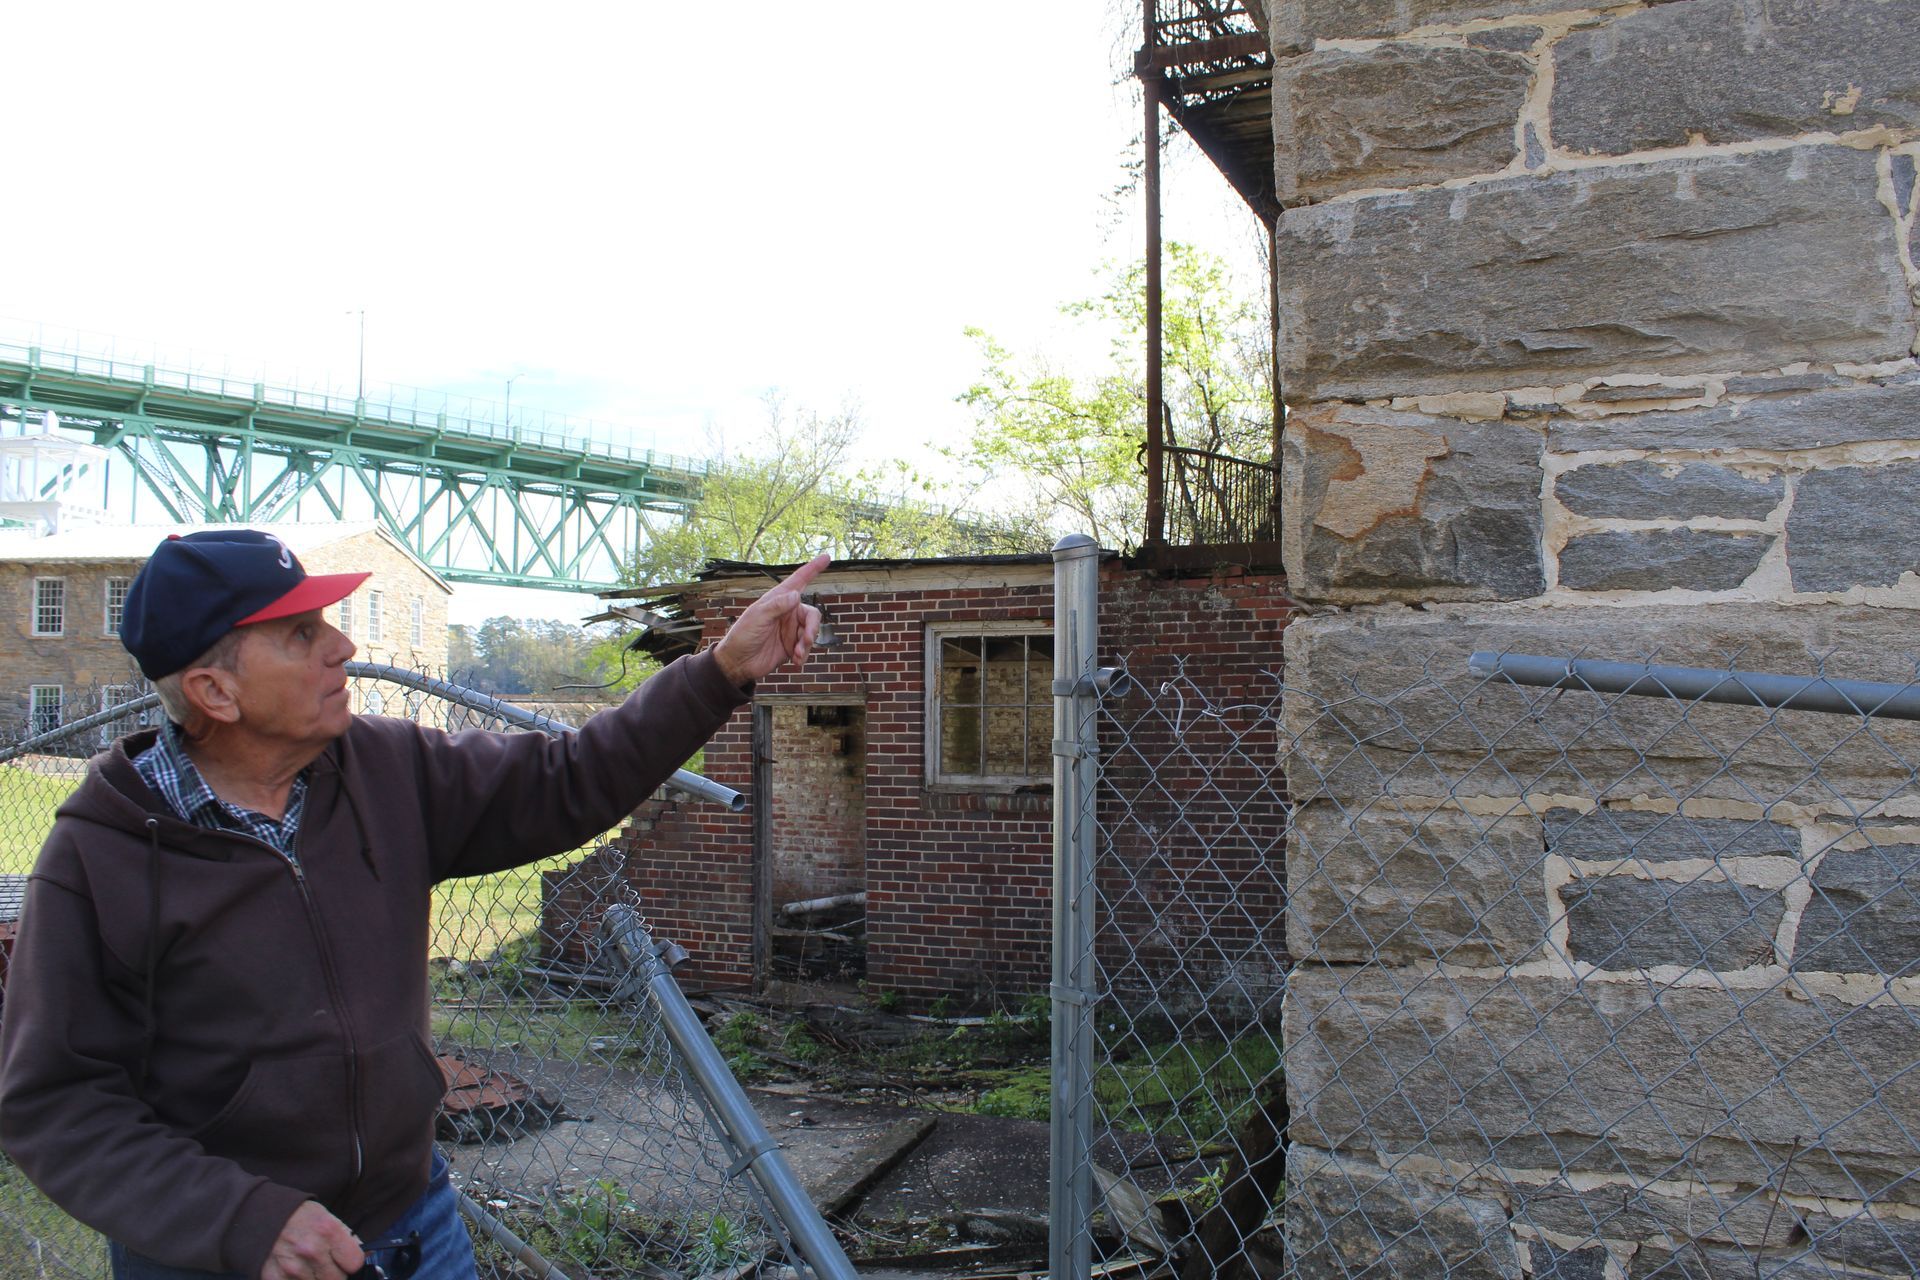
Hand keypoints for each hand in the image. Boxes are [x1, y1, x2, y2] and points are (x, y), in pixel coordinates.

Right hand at [260, 1201, 363, 1279]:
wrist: (259, 1217)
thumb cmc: (298, 1216)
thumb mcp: (326, 1217)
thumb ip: (346, 1238)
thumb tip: (366, 1255)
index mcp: (328, 1231)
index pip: (355, 1263)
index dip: (351, 1262)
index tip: (346, 1260)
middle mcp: (312, 1251)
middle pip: (338, 1279)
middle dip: (334, 1273)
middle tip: (325, 1263)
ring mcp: (293, 1268)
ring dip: (316, 1278)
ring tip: (308, 1264)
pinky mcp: (276, 1278)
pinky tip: (294, 1271)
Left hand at [712, 554, 829, 686]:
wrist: (738, 662)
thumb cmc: (742, 635)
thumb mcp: (757, 618)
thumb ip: (777, 606)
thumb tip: (796, 595)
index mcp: (778, 600)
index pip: (799, 580)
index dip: (813, 568)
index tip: (826, 557)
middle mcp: (787, 612)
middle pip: (811, 614)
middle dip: (812, 627)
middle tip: (806, 640)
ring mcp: (790, 629)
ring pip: (811, 632)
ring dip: (807, 644)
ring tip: (797, 654)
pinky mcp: (791, 646)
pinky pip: (806, 648)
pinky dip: (803, 654)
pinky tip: (796, 661)